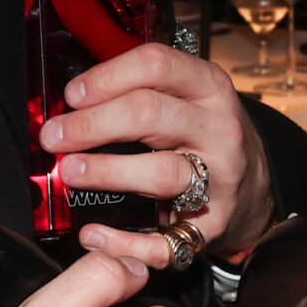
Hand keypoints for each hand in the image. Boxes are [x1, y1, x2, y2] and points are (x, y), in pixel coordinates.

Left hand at [41, 43, 276, 263]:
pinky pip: (164, 240)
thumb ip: (139, 91)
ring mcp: (219, 179)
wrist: (252, 186)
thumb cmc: (202, 136)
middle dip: (92, 124)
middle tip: (55, 137)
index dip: (106, 77)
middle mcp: (219, 129)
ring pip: (161, 173)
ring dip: (106, 172)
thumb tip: (70, 102)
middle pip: (150, 114)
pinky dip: (124, 240)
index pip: (156, 65)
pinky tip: (94, 232)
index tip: (72, 95)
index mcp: (208, 87)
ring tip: (70, 172)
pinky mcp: (211, 225)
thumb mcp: (185, 98)